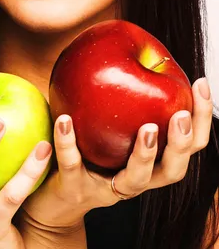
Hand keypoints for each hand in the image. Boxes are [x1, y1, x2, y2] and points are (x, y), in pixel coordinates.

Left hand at [19, 77, 212, 234]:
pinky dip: (68, 142)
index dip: (200, 118)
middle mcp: (134, 180)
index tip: (200, 84)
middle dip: (183, 143)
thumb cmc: (81, 155)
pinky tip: (63, 119)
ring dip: (144, 154)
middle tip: (181, 115)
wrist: (49, 200)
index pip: (188, 145)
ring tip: (146, 127)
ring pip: (135, 179)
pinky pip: (73, 164)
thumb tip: (121, 48)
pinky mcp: (74, 189)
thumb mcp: (104, 128)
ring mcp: (106, 189)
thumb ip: (118, 100)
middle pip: (173, 170)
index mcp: (149, 163)